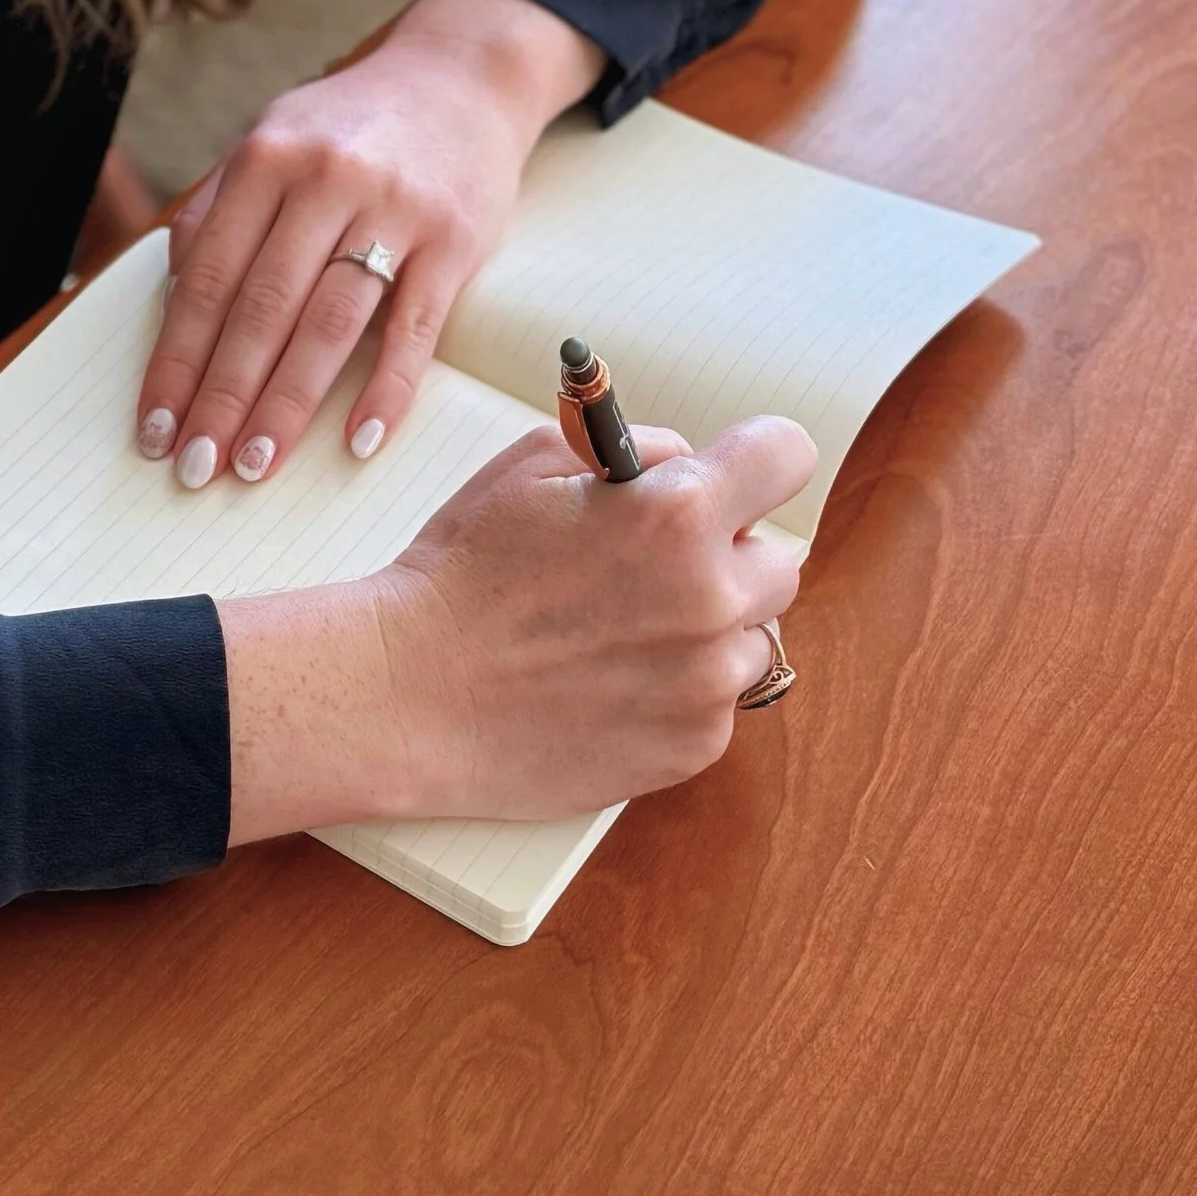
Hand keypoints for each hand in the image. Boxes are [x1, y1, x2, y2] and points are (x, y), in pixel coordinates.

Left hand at [134, 0, 605, 488]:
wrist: (462, 75)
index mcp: (267, 159)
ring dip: (288, 405)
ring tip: (254, 466)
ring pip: (330, 324)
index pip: (209, 279)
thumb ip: (218, 208)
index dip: (176, 359)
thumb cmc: (351, 124)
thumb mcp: (273, 138)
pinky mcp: (454, 239)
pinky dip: (387, 389)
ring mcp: (394, 210)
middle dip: (222, 397)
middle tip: (193, 467)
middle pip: (263, 309)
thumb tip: (177, 295)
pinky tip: (358, 442)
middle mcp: (326, 179)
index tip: (153, 426)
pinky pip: (415, 328)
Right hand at [218, 412, 816, 844]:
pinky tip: (607, 682)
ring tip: (623, 632)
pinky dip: (678, 690)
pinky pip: (718, 703)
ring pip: (753, 638)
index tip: (730, 476)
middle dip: (727, 554)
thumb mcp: (532, 464)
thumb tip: (688, 460)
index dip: (754, 459)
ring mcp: (707, 682)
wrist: (410, 692)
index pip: (787, 455)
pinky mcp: (694, 747)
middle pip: (779, 560)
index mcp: (676, 513)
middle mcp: (711, 597)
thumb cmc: (462, 569)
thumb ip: (633, 448)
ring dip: (708, 629)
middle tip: (654, 565)